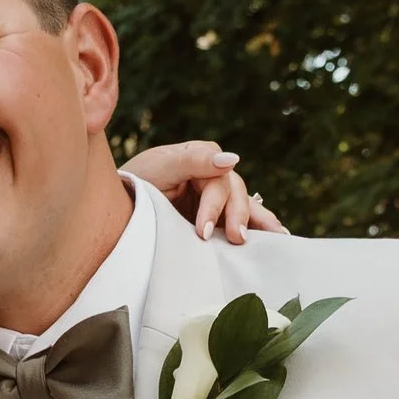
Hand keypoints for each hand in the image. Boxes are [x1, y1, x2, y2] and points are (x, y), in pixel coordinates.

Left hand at [122, 140, 287, 244]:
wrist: (120, 204)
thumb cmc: (137, 181)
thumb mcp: (160, 167)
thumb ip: (193, 161)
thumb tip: (232, 159)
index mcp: (202, 158)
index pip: (217, 182)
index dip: (214, 207)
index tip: (203, 232)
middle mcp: (214, 175)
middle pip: (235, 193)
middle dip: (237, 217)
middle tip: (237, 239)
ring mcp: (218, 197)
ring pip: (245, 205)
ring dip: (260, 221)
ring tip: (278, 238)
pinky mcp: (217, 217)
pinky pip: (242, 219)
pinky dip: (259, 227)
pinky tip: (277, 239)